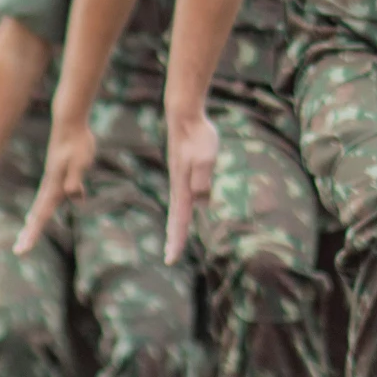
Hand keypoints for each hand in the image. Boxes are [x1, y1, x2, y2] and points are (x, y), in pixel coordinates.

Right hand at [15, 115, 96, 256]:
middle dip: (30, 233)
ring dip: (34, 222)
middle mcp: (51, 186)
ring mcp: (52, 181)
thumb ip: (75, 179)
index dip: (33, 233)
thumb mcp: (81, 162)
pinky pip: (47, 198)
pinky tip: (37, 215)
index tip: (22, 250)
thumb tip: (74, 196)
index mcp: (54, 187)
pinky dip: (41, 210)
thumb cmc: (77, 142)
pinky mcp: (56, 176)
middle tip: (19, 251)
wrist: (70, 124)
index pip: (42, 215)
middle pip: (39, 214)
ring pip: (42, 206)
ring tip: (26, 236)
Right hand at [164, 111, 219, 265]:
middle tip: (170, 258)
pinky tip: (189, 209)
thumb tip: (201, 200)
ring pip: (179, 207)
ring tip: (174, 239)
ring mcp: (181, 178)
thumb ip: (203, 178)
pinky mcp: (184, 171)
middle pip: (176, 218)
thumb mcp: (206, 157)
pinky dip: (183, 209)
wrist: (185, 117)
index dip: (176, 240)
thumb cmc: (198, 136)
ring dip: (177, 225)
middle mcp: (180, 186)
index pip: (179, 220)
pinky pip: (185, 196)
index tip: (171, 259)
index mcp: (184, 187)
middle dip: (174, 238)